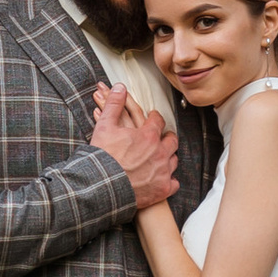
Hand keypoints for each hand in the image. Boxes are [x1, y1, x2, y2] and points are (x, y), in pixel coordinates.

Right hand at [91, 83, 178, 208]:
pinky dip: (169, 180)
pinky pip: (174, 182)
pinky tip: (163, 178)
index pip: (158, 121)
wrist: (103, 187)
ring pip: (174, 160)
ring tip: (161, 157)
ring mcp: (163, 171)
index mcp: (149, 135)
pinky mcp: (162, 189)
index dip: (155, 118)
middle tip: (161, 137)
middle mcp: (160, 152)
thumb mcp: (105, 126)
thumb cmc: (103, 157)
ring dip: (168, 157)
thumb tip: (120, 87)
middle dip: (166, 137)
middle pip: (171, 140)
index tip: (153, 119)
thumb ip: (114, 104)